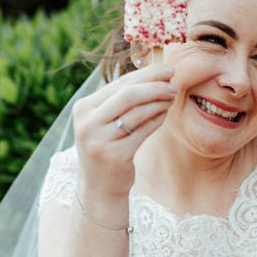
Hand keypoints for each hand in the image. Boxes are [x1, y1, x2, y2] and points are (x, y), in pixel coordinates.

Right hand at [71, 65, 175, 200]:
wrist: (99, 186)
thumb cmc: (106, 147)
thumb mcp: (104, 121)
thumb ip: (121, 99)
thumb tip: (153, 74)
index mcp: (83, 108)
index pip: (119, 84)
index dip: (146, 74)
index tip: (167, 70)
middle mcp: (87, 123)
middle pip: (128, 95)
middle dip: (155, 86)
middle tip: (173, 83)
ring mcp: (99, 140)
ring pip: (138, 112)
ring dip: (159, 102)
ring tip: (172, 97)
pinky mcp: (114, 156)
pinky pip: (142, 131)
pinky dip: (156, 120)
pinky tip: (164, 114)